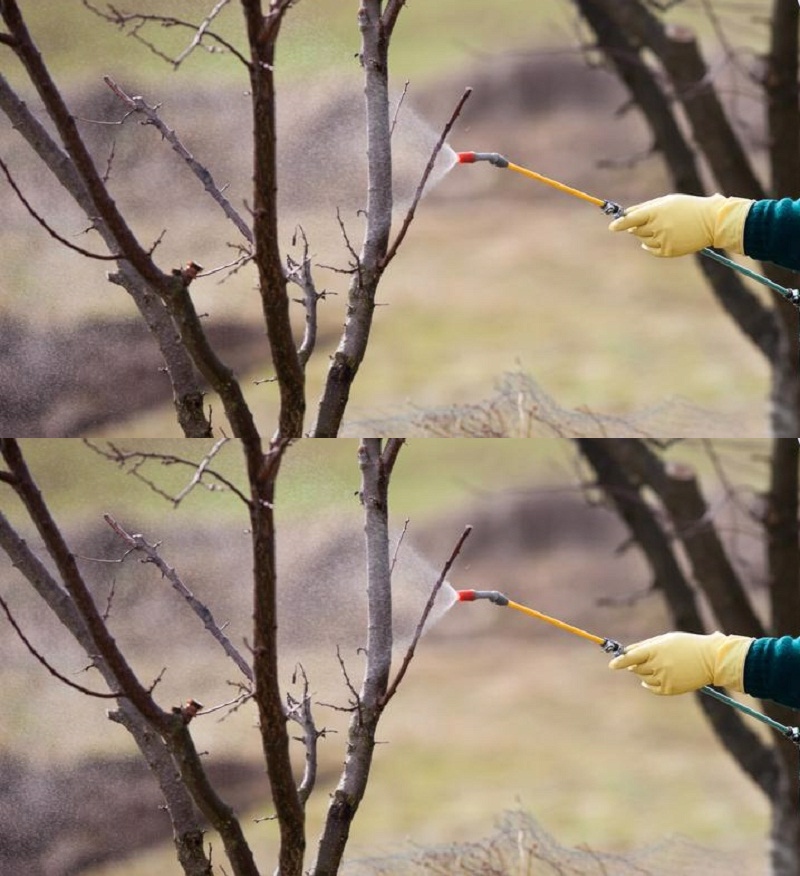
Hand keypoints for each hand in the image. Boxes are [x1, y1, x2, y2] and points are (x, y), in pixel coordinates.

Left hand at [608, 193, 751, 256]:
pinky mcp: (669, 251)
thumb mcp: (667, 202)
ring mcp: (664, 240)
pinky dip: (651, 246)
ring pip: (643, 240)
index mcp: (657, 211)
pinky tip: (660, 239)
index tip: (612, 227)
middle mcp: (659, 227)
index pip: (632, 219)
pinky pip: (651, 250)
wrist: (711, 221)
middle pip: (636, 231)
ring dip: (647, 235)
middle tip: (653, 221)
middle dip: (639, 226)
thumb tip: (624, 216)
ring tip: (664, 228)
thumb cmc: (687, 208)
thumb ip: (644, 208)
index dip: (621, 223)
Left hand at [608, 631, 752, 694]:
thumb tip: (626, 652)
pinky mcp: (671, 689)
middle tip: (642, 661)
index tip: (612, 665)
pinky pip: (652, 689)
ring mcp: (665, 678)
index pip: (631, 657)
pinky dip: (649, 685)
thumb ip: (644, 646)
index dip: (619, 661)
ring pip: (643, 678)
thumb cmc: (686, 645)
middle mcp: (658, 665)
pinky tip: (650, 681)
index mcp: (656, 650)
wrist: (711, 659)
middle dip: (634, 665)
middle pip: (635, 668)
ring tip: (657, 666)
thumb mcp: (665, 639)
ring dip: (644, 674)